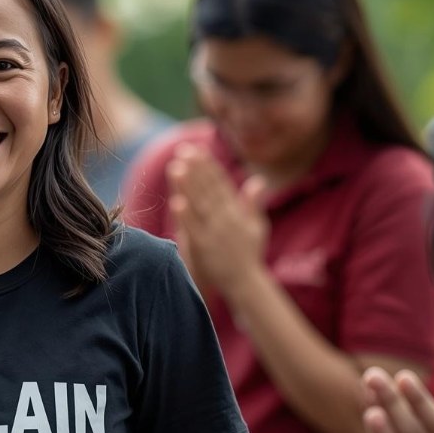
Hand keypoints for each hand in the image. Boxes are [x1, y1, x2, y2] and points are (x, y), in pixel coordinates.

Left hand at [166, 145, 268, 296]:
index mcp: (236, 212)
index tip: (198, 150)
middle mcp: (226, 219)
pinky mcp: (204, 248)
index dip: (208, 166)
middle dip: (196, 169)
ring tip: (176, 167)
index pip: (221, 184)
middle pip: (209, 189)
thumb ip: (253, 203)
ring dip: (188, 186)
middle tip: (184, 149)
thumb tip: (257, 180)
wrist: (245, 283)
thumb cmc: (250, 255)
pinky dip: (185, 216)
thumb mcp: (256, 227)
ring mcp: (214, 233)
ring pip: (200, 205)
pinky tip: (175, 201)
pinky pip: (193, 229)